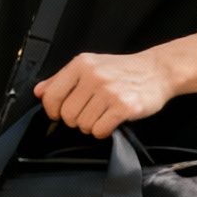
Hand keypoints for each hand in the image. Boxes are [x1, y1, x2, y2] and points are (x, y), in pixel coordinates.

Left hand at [34, 51, 173, 137]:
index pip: (51, 96)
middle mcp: (93, 76)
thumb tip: (39, 92)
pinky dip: (103, 131)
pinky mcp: (125, 106)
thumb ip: (61, 79)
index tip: (61, 113)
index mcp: (81, 64)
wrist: (158, 70)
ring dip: (91, 126)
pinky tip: (111, 121)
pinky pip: (100, 130)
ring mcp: (109, 91)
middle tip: (90, 113)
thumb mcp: (90, 66)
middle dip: (76, 120)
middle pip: (67, 115)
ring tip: (103, 115)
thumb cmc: (121, 70)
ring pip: (83, 125)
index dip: (53, 110)